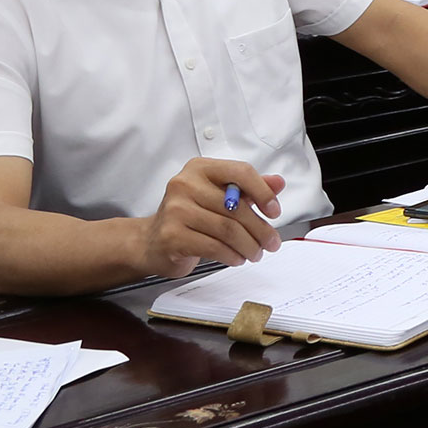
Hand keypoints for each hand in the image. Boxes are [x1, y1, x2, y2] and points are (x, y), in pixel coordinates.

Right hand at [141, 160, 282, 278]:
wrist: (150, 241)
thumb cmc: (188, 217)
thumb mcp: (218, 195)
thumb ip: (248, 188)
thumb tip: (277, 182)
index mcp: (200, 169)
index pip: (241, 172)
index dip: (263, 192)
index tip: (274, 211)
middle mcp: (185, 185)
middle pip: (236, 208)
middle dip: (260, 229)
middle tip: (271, 242)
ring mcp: (175, 210)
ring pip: (228, 230)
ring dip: (249, 246)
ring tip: (255, 252)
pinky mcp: (172, 236)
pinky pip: (214, 247)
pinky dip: (232, 255)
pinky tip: (237, 258)